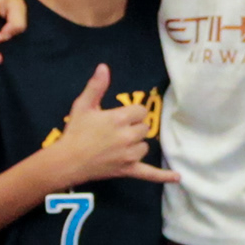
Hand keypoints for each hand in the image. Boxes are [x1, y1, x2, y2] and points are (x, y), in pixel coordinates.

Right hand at [42, 63, 175, 185]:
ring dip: (137, 144)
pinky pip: (149, 173)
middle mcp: (127, 136)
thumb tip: (104, 67)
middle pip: (144, 128)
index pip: (140, 111)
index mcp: (119, 119)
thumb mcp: (83, 105)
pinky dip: (163, 176)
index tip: (120, 116)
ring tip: (119, 145)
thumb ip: (96, 86)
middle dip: (133, 127)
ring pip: (145, 146)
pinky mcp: (128, 169)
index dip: (131, 113)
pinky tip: (177, 177)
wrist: (67, 161)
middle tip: (115, 131)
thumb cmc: (74, 132)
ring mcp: (129, 155)